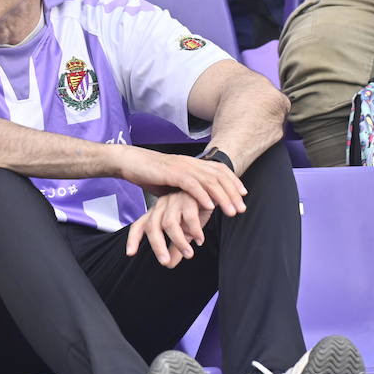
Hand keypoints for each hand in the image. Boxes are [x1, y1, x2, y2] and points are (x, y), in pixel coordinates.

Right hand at [117, 146, 246, 216]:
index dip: (233, 181)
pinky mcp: (170, 173)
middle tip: (242, 209)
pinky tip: (210, 206)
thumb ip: (187, 188)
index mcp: (192, 163)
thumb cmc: (150, 173)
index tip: (243, 195)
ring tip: (231, 211)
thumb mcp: (173, 181)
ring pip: (208, 181)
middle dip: (232, 193)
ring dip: (222, 197)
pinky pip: (191, 184)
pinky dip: (202, 194)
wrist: (130, 162)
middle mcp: (190, 162)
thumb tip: (197, 199)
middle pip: (218, 176)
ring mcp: (181, 167)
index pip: (219, 170)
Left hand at [126, 190, 211, 267]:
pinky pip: (189, 217)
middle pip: (152, 227)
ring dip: (179, 242)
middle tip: (165, 262)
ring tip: (189, 253)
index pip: (140, 225)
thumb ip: (175, 247)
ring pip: (169, 223)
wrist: (212, 193)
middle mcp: (162, 205)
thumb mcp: (184, 231)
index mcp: (157, 213)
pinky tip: (200, 239)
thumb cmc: (196, 210)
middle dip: (158, 247)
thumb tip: (168, 264)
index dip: (133, 239)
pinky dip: (195, 231)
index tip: (130, 253)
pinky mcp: (189, 198)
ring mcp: (174, 201)